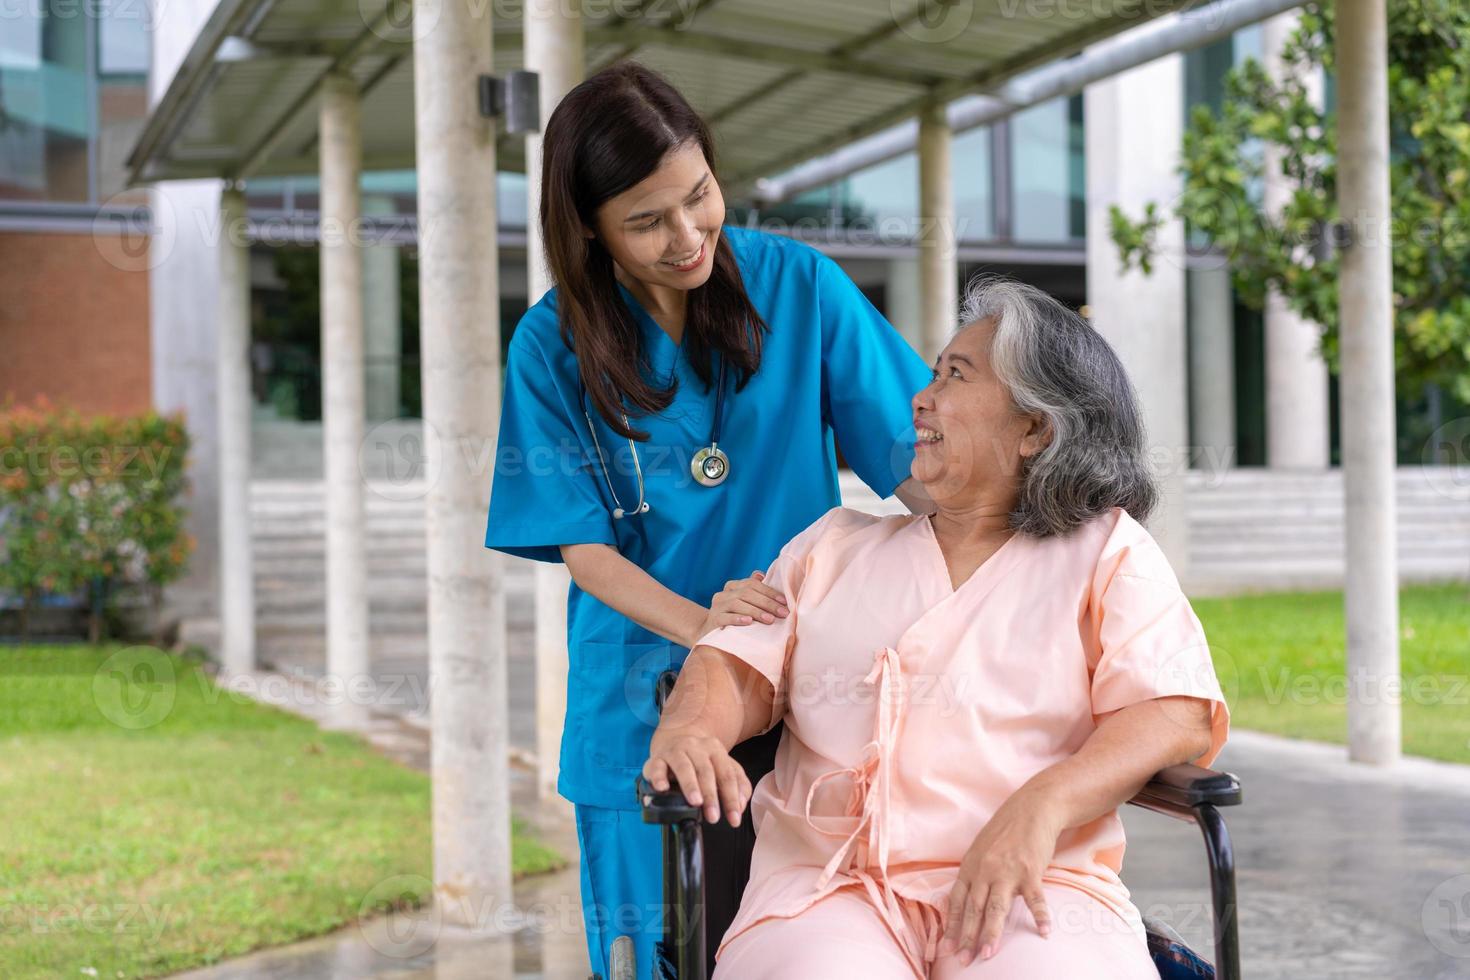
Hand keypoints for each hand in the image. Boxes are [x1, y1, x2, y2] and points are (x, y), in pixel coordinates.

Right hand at [642, 726, 751, 826]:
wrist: (675, 738)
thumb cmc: (702, 760)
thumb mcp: (723, 767)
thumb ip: (738, 785)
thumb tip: (740, 806)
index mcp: (715, 750)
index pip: (727, 775)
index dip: (732, 798)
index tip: (734, 819)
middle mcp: (696, 747)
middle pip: (706, 771)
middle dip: (711, 795)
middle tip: (714, 817)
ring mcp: (675, 751)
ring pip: (684, 767)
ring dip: (690, 785)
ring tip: (696, 802)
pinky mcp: (657, 758)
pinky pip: (657, 767)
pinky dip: (658, 777)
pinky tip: (662, 788)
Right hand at [692, 570, 788, 641]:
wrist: (710, 634)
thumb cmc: (733, 618)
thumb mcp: (743, 604)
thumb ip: (752, 590)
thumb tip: (762, 574)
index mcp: (732, 587)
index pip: (753, 584)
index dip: (770, 592)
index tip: (785, 602)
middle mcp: (723, 594)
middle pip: (747, 593)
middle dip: (767, 603)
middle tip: (782, 613)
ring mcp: (717, 607)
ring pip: (737, 603)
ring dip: (756, 611)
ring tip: (770, 619)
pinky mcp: (713, 620)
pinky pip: (725, 617)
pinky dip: (737, 619)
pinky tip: (749, 622)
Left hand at [939, 787, 1061, 964]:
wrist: (1032, 808)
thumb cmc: (1006, 831)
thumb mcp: (981, 849)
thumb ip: (973, 873)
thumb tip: (963, 899)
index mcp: (970, 866)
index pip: (958, 901)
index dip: (952, 925)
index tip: (947, 947)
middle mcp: (985, 870)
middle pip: (973, 909)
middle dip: (967, 937)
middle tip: (963, 960)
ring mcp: (1007, 871)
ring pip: (996, 908)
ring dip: (991, 933)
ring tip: (987, 955)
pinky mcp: (1030, 871)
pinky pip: (1034, 899)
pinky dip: (1040, 916)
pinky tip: (1044, 932)